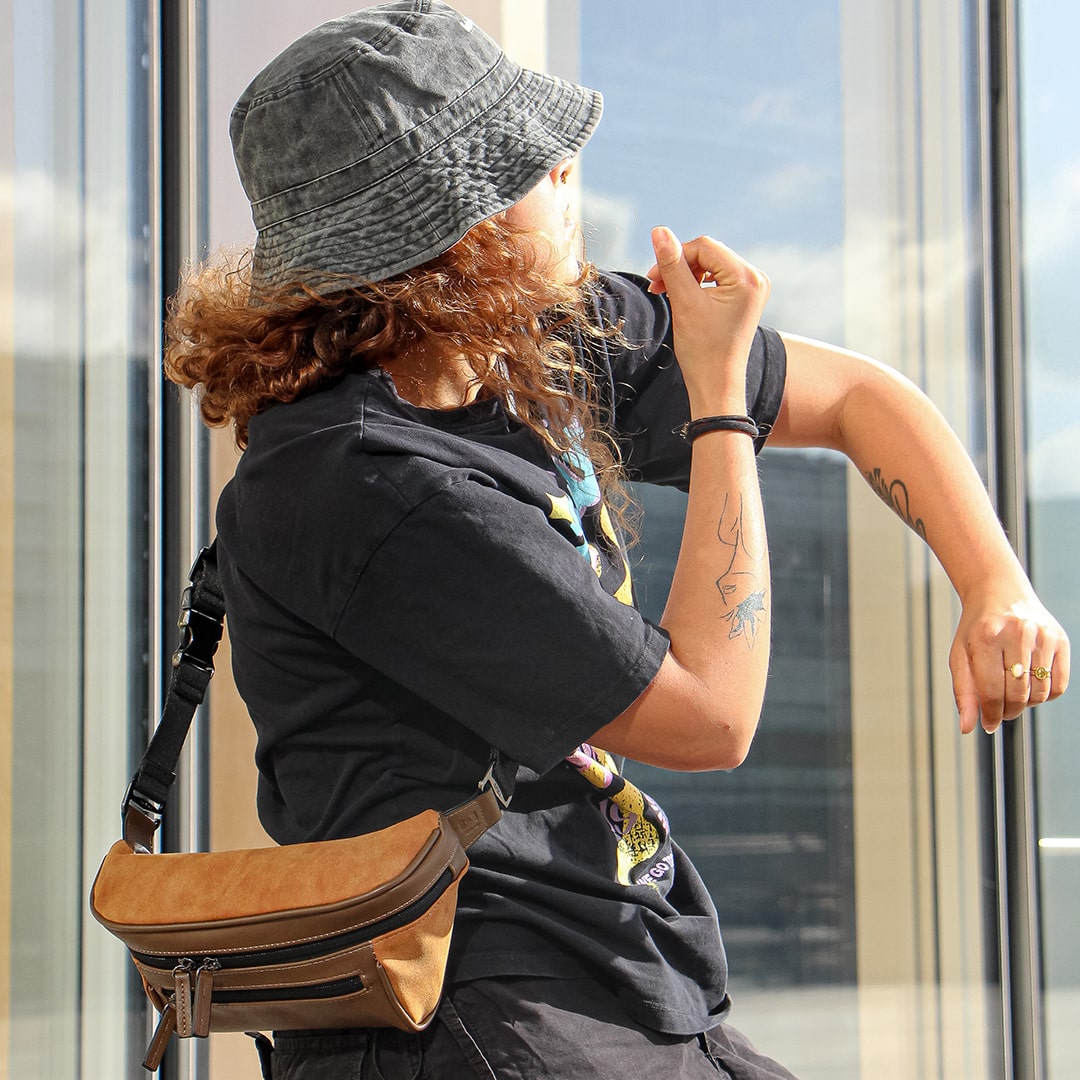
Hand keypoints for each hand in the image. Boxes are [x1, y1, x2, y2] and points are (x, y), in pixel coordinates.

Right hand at [645, 227, 770, 406]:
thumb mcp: (684, 302)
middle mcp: (756, 278)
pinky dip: (698, 284)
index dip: (675, 256)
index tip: (653, 277)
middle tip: (656, 286)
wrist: (716, 384)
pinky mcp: (746, 297)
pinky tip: (685, 299)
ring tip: (668, 294)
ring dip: (686, 275)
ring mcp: (754, 287)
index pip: (703, 246)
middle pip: (708, 253)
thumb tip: (659, 230)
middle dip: (680, 267)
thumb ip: (672, 264)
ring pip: (711, 264)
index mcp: (746, 277)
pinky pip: (717, 277)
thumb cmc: (702, 349)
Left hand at [949, 586, 1070, 732]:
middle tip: (1000, 711)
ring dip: (1026, 704)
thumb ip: (963, 692)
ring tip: (1012, 692)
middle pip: (1017, 695)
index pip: (992, 693)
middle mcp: (1017, 634)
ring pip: (1040, 694)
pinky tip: (1030, 684)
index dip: (990, 715)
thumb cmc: (977, 629)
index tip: (988, 723)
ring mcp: (1042, 636)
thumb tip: (968, 728)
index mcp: (986, 638)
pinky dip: (1045, 694)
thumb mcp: (960, 655)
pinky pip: (1059, 686)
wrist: (999, 593)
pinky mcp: (1060, 639)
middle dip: (1007, 712)